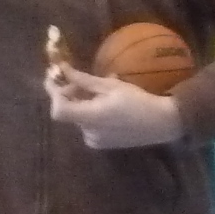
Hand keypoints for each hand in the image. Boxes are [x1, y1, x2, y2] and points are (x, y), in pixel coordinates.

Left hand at [45, 62, 184, 148]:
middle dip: (68, 94)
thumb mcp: (110, 86)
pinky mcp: (101, 144)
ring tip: (96, 90)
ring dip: (80, 102)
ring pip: (77, 117)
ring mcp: (94, 140)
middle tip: (78, 78)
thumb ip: (83, 80)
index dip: (53, 94)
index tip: (53, 77)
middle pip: (67, 112)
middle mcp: (88, 133)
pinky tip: (103, 104)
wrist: (161, 123)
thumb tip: (63, 69)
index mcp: (91, 118)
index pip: (59, 110)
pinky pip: (87, 125)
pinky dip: (89, 112)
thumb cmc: (137, 101)